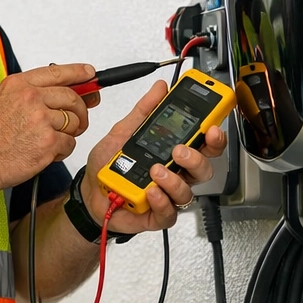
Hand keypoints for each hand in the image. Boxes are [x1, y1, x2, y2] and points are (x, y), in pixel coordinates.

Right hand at [0, 62, 95, 191]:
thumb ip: (26, 94)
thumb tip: (53, 93)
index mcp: (19, 85)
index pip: (57, 72)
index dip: (78, 73)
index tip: (89, 74)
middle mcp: (31, 98)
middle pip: (72, 97)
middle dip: (80, 110)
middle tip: (77, 120)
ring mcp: (41, 119)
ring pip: (73, 122)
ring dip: (68, 133)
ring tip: (52, 140)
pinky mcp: (48, 141)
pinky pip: (70, 143)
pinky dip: (63, 150)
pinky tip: (48, 152)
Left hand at [79, 80, 227, 233]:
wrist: (88, 192)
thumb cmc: (109, 165)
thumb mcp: (124, 132)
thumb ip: (144, 110)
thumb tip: (160, 88)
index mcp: (171, 152)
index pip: (202, 143)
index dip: (214, 135)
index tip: (212, 126)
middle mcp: (174, 174)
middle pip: (203, 168)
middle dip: (197, 158)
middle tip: (179, 150)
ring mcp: (167, 195)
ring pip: (187, 191)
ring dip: (174, 180)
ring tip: (156, 170)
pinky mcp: (157, 214)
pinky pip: (169, 212)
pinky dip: (161, 201)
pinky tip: (151, 191)